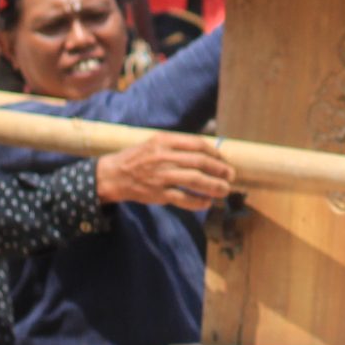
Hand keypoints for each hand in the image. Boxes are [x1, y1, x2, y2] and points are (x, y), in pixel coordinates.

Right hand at [95, 133, 235, 208]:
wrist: (114, 174)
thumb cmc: (139, 158)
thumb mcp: (156, 143)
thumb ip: (178, 145)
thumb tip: (208, 151)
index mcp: (165, 141)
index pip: (198, 144)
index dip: (215, 153)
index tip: (223, 160)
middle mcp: (164, 157)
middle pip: (200, 162)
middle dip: (220, 170)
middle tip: (231, 176)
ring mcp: (161, 176)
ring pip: (195, 180)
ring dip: (214, 186)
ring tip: (225, 190)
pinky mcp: (158, 193)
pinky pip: (183, 198)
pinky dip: (198, 202)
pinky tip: (206, 202)